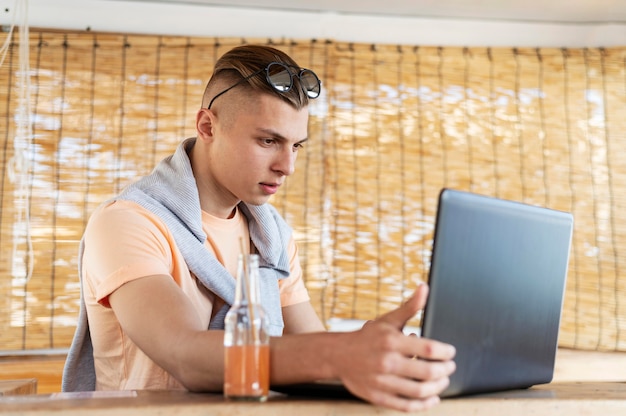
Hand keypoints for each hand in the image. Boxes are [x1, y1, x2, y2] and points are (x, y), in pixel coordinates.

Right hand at [334, 284, 455, 411]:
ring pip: (419, 391)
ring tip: (443, 381)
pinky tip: (431, 398)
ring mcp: (382, 381)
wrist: (339, 355)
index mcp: (391, 341)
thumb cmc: (367, 337)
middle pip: (427, 372)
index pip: (428, 349)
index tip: (450, 352)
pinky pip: (406, 405)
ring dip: (438, 388)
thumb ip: (410, 306)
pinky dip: (423, 405)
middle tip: (450, 367)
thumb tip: (425, 287)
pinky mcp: (378, 396)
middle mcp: (387, 362)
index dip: (446, 352)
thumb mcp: (388, 320)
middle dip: (445, 370)